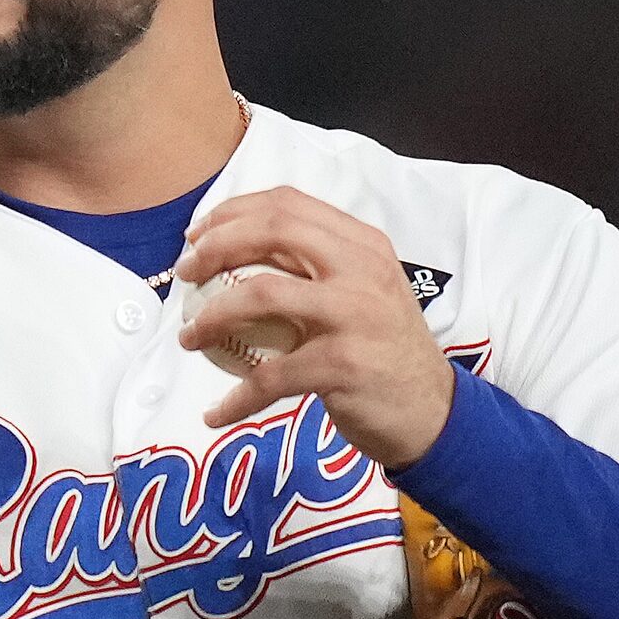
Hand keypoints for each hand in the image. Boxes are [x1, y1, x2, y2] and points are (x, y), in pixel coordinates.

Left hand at [175, 188, 453, 467]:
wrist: (433, 411)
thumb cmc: (384, 350)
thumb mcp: (362, 292)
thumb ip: (315, 268)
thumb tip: (237, 253)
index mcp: (362, 244)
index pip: (288, 205)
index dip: (232, 213)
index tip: (198, 235)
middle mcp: (362, 269)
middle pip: (273, 232)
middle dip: (215, 247)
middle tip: (185, 274)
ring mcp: (355, 315)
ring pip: (263, 293)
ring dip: (212, 315)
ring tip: (189, 337)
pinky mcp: (344, 364)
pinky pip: (271, 377)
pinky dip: (236, 399)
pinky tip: (216, 413)